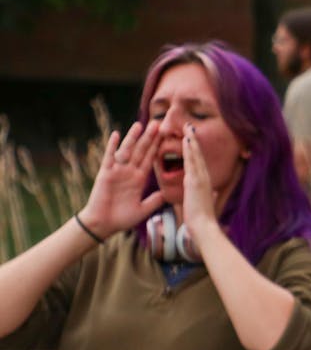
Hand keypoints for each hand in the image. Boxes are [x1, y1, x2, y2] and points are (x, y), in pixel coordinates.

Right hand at [79, 121, 162, 236]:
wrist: (102, 225)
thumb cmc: (121, 218)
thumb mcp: (143, 209)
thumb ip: (155, 201)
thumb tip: (169, 195)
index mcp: (139, 179)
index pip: (151, 159)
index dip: (158, 148)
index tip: (166, 136)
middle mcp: (129, 172)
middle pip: (141, 151)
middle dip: (149, 138)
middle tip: (158, 123)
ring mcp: (117, 171)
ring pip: (127, 151)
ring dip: (133, 138)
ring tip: (140, 125)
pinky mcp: (105, 174)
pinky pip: (109, 157)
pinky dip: (112, 146)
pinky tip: (116, 134)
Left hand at [180, 123, 220, 239]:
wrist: (204, 227)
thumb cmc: (203, 219)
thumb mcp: (205, 202)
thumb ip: (208, 195)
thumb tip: (213, 192)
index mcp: (204, 182)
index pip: (199, 162)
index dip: (195, 149)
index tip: (192, 138)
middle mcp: (204, 177)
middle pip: (199, 154)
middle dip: (194, 140)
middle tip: (190, 126)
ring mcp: (201, 178)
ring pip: (196, 155)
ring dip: (192, 140)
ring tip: (188, 127)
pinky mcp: (195, 181)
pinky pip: (192, 161)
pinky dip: (190, 150)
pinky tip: (187, 140)